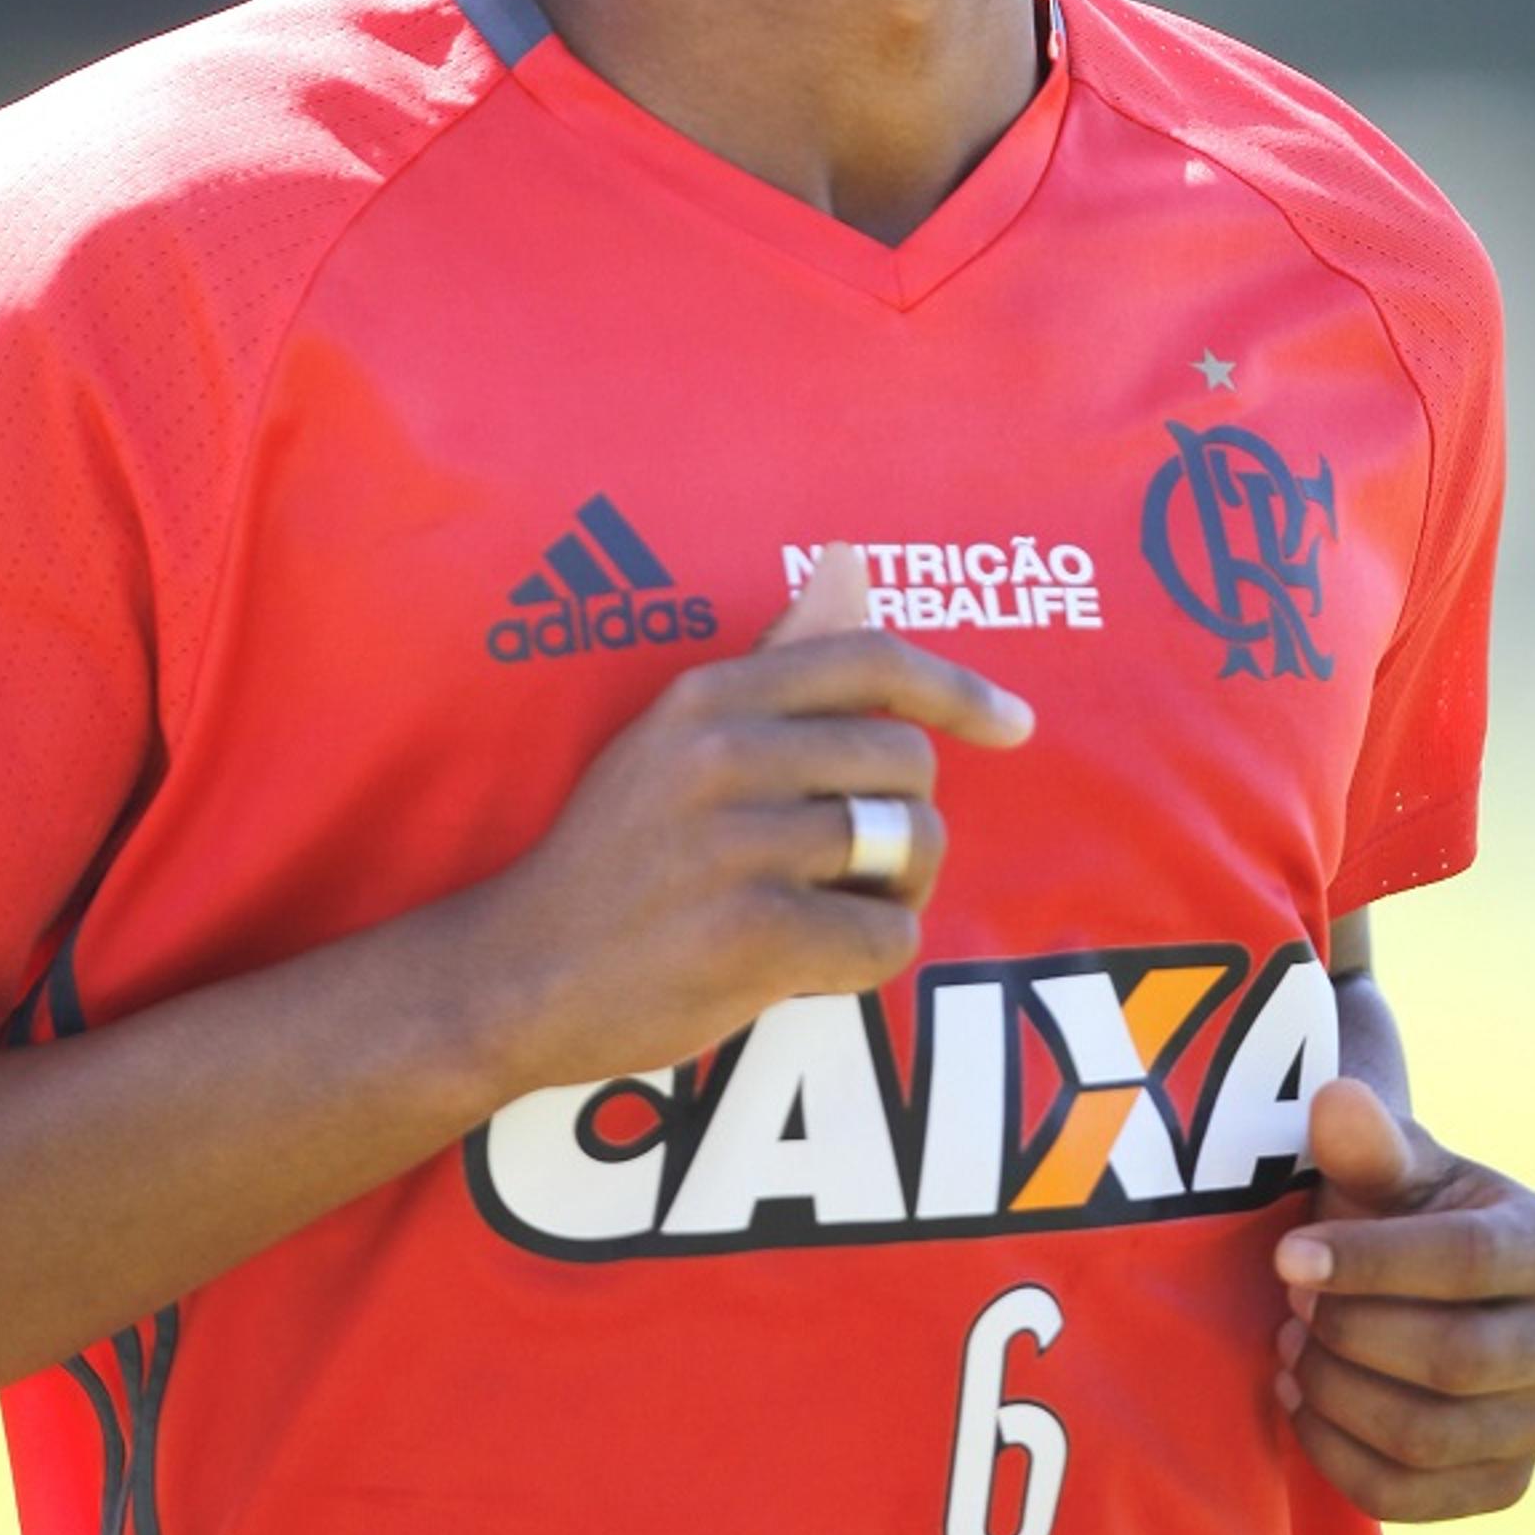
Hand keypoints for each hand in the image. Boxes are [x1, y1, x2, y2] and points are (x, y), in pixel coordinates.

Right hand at [467, 544, 1034, 1096]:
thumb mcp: (678, 736)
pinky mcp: (750, 934)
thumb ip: (777, 657)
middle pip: (907, 761)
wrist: (519, 973)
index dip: (960, 692)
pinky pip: (888, 934)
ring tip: (826, 908)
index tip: (1014, 726)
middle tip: (853, 865)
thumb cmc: (619, 851)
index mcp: (709, 696)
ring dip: (891, 889)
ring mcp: (734, 843)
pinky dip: (870, 956)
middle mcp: (722, 753)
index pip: (872, 661)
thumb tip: (851, 560)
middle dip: (907, 818)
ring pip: (908, 845)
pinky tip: (810, 960)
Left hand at [1271, 1077, 1534, 1520]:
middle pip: (1455, 1362)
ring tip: (1290, 1344)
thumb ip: (1363, 1140)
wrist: (1399, 1280)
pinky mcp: (1502, 1483)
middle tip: (1289, 1303)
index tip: (1287, 1257)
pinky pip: (1410, 1496)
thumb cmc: (1390, 1207)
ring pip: (1427, 1437)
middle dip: (1351, 1333)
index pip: (1470, 1260)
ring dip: (1336, 1393)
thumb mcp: (1382, 1164)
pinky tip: (1299, 1401)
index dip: (1372, 1262)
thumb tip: (1338, 1102)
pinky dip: (1336, 1455)